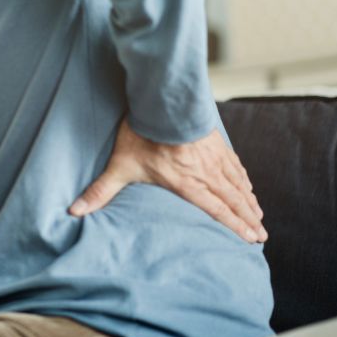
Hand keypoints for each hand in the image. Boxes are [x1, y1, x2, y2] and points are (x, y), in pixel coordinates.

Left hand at [68, 120, 266, 242]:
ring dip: (249, 201)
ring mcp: (213, 155)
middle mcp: (205, 172)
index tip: (250, 239)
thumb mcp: (119, 166)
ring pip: (237, 183)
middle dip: (248, 219)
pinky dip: (243, 177)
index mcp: (186, 183)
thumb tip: (74, 210)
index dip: (234, 226)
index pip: (215, 210)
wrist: (162, 98)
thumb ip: (100, 191)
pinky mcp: (214, 141)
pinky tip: (248, 184)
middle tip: (262, 236)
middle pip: (232, 200)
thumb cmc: (141, 133)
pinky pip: (234, 164)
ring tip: (259, 215)